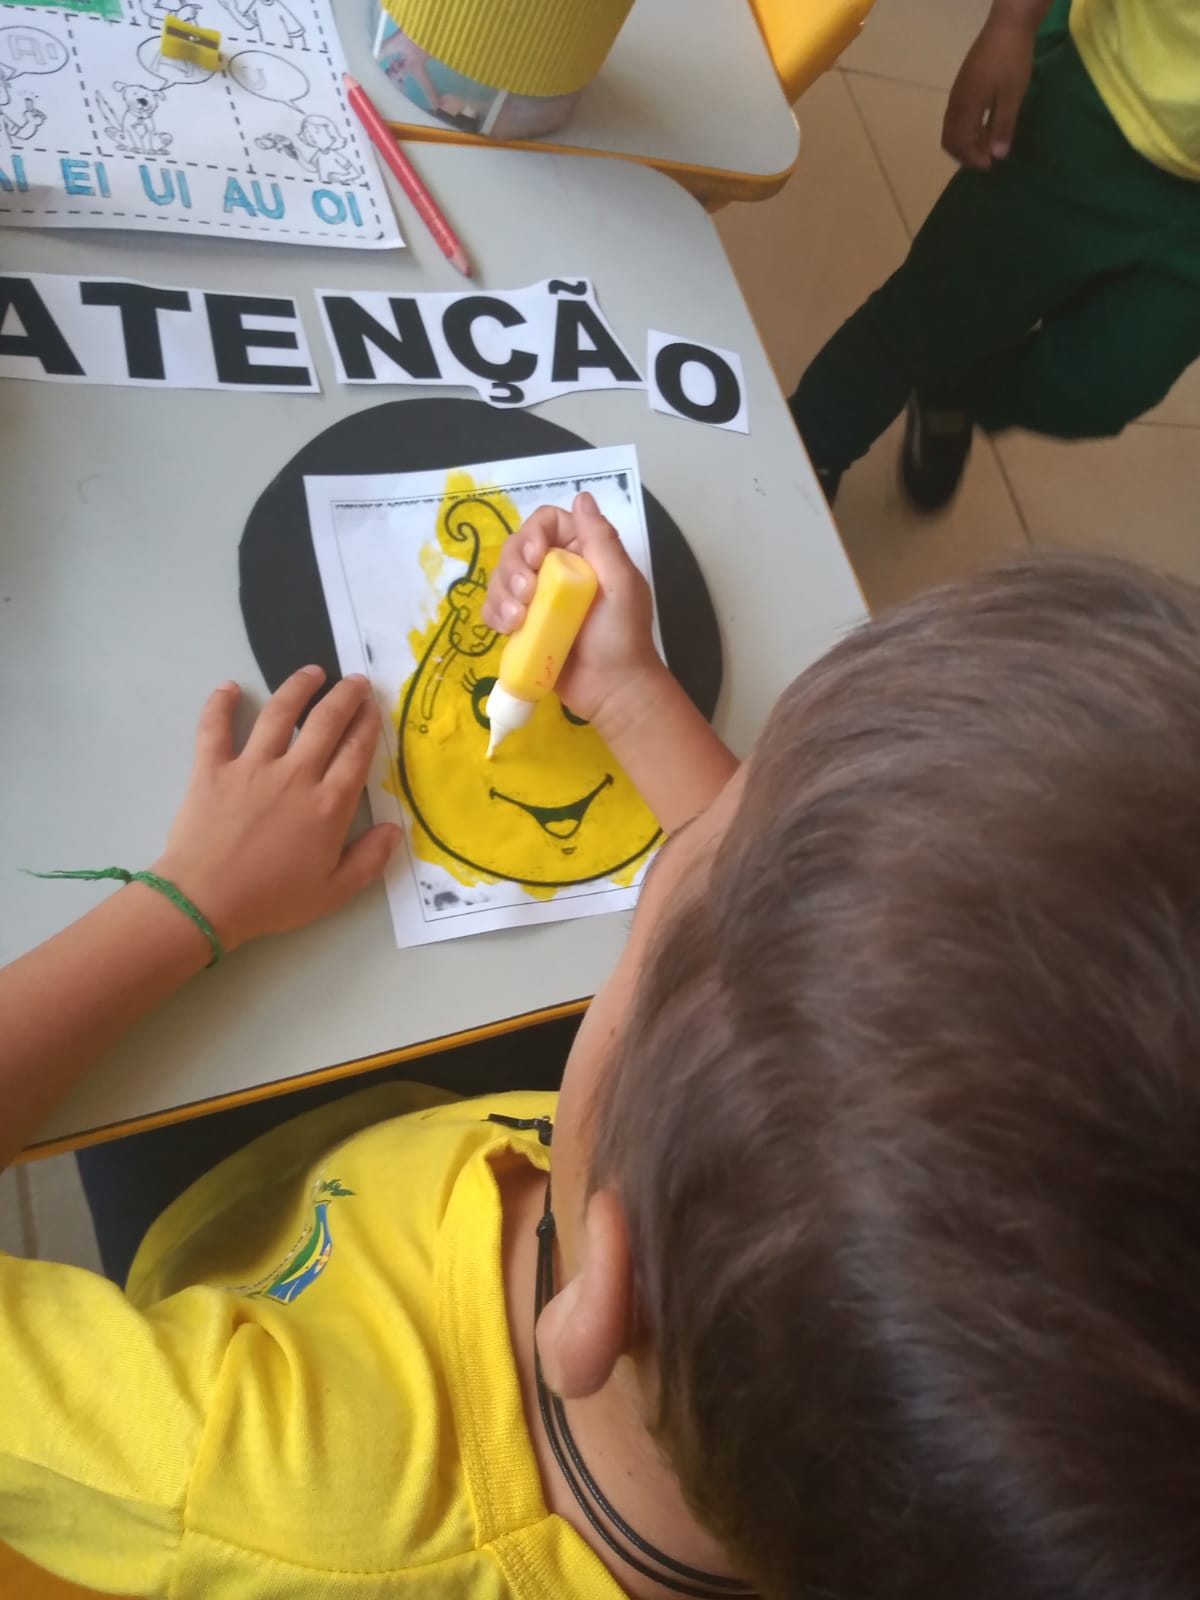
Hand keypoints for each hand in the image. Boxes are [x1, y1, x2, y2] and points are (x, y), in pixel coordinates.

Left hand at [153, 667, 400, 951]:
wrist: (206, 902)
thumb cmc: (273, 900)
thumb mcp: (334, 891)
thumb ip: (369, 860)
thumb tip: (396, 830)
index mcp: (329, 805)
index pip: (356, 753)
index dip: (368, 725)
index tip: (374, 707)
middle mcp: (296, 774)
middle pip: (326, 722)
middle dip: (345, 696)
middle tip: (354, 680)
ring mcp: (252, 766)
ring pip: (279, 713)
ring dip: (298, 687)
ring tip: (311, 671)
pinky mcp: (212, 768)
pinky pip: (215, 727)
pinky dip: (220, 703)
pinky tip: (229, 687)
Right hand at [481, 491, 660, 728]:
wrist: (613, 689)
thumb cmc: (622, 635)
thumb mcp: (620, 582)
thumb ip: (601, 539)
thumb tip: (582, 496)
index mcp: (582, 553)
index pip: (546, 523)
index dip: (533, 534)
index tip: (536, 559)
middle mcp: (557, 570)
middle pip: (517, 548)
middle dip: (512, 569)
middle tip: (525, 596)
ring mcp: (537, 599)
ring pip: (501, 579)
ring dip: (501, 594)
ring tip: (516, 620)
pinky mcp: (523, 627)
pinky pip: (495, 610)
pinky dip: (494, 615)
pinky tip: (507, 629)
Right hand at [943, 8, 1037, 168]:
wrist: (1007, 24)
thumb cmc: (1011, 60)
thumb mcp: (1012, 96)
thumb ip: (1003, 127)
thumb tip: (997, 156)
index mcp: (965, 108)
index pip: (960, 144)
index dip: (973, 159)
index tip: (991, 165)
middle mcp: (955, 103)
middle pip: (950, 139)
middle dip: (965, 154)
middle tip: (986, 159)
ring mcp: (957, 92)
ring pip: (952, 128)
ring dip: (966, 141)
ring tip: (986, 145)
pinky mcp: (963, 84)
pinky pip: (957, 116)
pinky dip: (966, 129)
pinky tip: (984, 126)